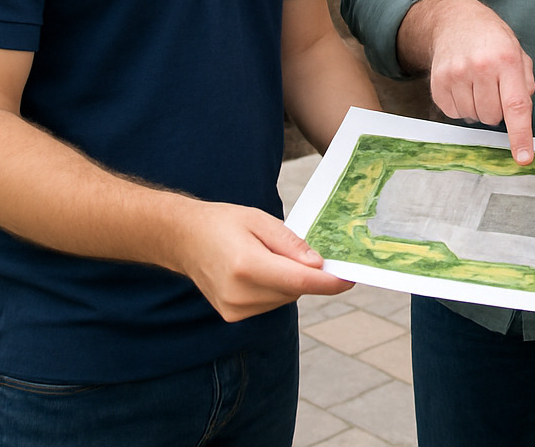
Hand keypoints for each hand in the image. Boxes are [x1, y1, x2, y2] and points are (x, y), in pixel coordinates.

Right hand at [174, 200, 353, 322]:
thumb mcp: (260, 220)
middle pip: (294, 290)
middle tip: (300, 251)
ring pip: (285, 298)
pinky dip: (275, 288)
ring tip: (266, 256)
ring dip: (290, 281)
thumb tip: (318, 265)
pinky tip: (259, 270)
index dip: (328, 281)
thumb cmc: (223, 223)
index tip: (350, 278)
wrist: (184, 239)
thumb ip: (290, 243)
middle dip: (307, 273)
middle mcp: (240, 293)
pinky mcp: (233, 315)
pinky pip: (271, 303)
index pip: (299, 280)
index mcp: (247, 266)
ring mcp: (234, 309)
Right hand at [409, 0, 534, 164]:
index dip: (521, 136)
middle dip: (497, 110)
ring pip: (472, 117)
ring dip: (478, 108)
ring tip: (478, 84)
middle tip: (494, 88)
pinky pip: (453, 113)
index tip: (524, 158)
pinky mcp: (438, 82)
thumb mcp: (518, 52)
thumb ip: (525, 83)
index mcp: (507, 60)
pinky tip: (463, 86)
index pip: (516, 106)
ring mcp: (456, 74)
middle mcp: (480, 67)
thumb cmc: (492, 40)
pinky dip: (461, 106)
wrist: (456, 20)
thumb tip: (522, 115)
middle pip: (492, 117)